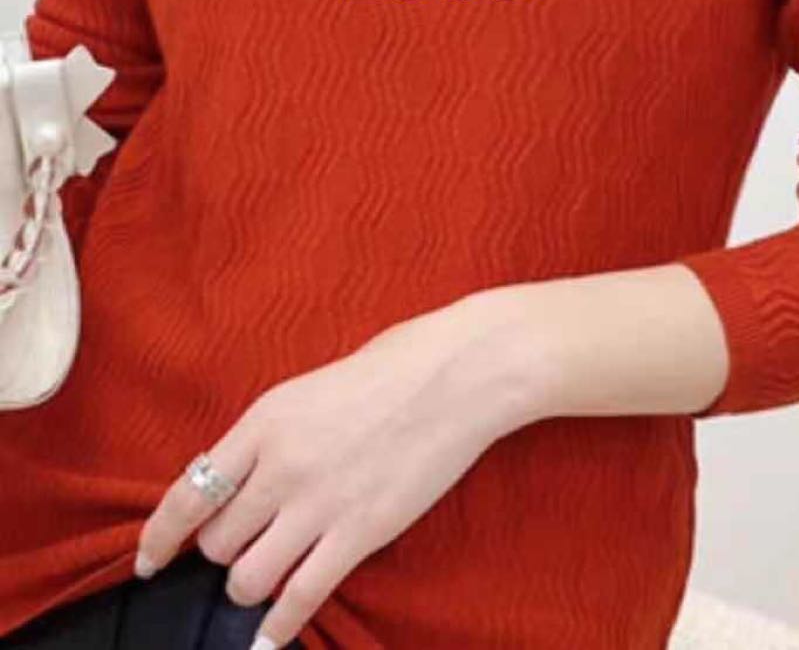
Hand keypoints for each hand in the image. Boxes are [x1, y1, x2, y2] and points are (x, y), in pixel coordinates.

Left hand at [133, 296, 538, 647]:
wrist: (458, 375)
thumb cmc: (393, 367)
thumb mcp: (311, 387)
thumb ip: (271, 434)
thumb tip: (241, 476)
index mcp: (265, 422)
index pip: (189, 494)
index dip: (159, 536)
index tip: (149, 560)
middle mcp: (281, 467)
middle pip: (217, 542)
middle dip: (223, 552)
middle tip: (241, 548)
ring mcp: (319, 504)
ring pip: (249, 578)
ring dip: (250, 585)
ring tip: (264, 577)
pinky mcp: (359, 534)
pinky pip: (301, 597)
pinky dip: (279, 626)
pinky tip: (269, 638)